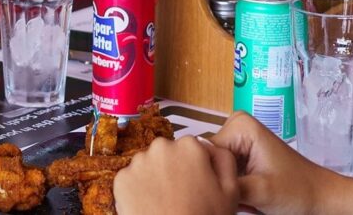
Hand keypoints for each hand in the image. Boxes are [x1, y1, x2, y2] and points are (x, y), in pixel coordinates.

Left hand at [113, 136, 237, 214]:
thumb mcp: (231, 190)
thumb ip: (223, 159)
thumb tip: (211, 146)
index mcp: (189, 147)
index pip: (191, 147)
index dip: (194, 166)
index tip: (196, 182)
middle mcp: (161, 147)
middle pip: (167, 154)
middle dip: (173, 169)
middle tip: (181, 194)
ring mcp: (138, 162)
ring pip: (148, 165)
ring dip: (154, 178)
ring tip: (165, 202)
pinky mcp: (122, 178)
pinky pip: (132, 180)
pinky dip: (138, 190)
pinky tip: (150, 205)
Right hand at [211, 111, 352, 214]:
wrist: (321, 198)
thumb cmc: (297, 192)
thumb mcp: (259, 191)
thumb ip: (225, 181)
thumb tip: (197, 181)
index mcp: (239, 125)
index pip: (206, 152)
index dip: (215, 175)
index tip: (233, 191)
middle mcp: (235, 126)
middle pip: (209, 158)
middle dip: (221, 179)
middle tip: (243, 194)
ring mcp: (238, 138)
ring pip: (214, 166)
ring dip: (226, 183)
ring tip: (246, 195)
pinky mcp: (241, 152)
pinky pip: (223, 169)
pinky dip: (231, 184)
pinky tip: (246, 193)